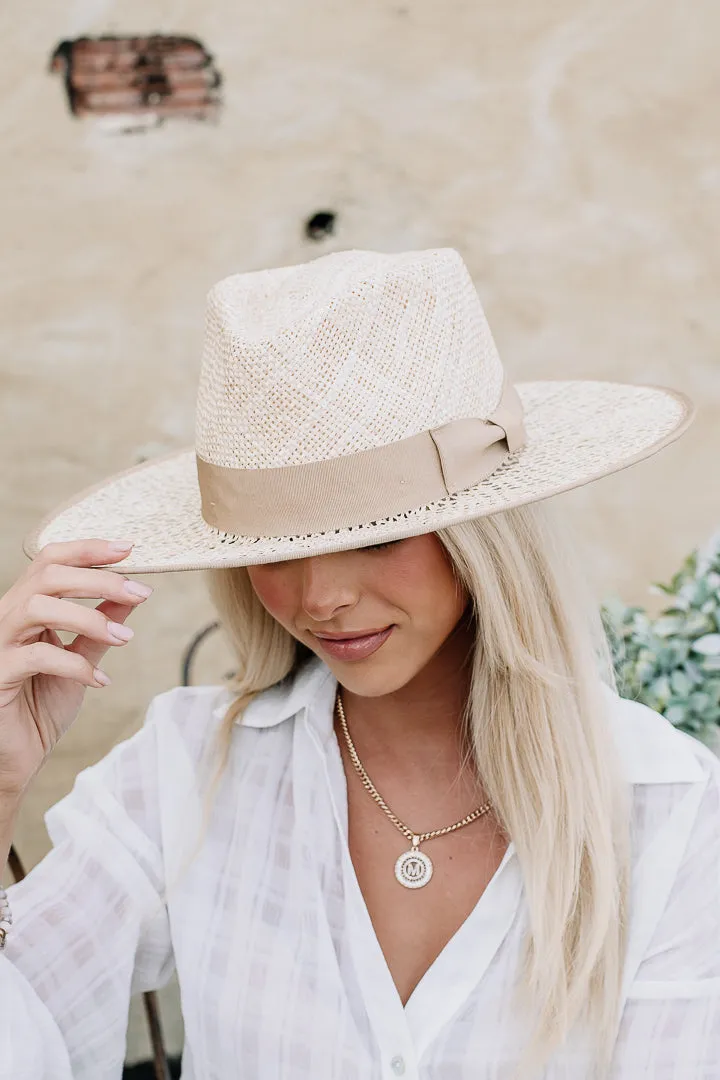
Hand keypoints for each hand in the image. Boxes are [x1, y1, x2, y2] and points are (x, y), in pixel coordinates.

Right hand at [0, 539, 152, 797]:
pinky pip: (36, 657)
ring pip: (38, 606)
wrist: (15, 758)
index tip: (129, 548)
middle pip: (47, 575)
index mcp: (25, 607)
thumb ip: (100, 627)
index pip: (51, 560)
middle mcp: (7, 618)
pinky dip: (75, 666)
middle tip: (140, 592)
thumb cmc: (40, 707)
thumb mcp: (80, 660)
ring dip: (89, 618)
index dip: (88, 549)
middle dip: (99, 579)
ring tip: (124, 639)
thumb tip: (131, 595)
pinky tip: (101, 681)